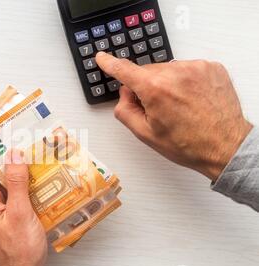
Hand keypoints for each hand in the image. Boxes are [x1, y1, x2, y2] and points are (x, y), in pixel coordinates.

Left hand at [0, 150, 46, 265]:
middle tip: (35, 155)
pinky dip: (28, 194)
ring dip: (25, 181)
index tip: (18, 143)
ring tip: (42, 170)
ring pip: (10, 189)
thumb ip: (16, 183)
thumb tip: (13, 157)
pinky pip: (16, 201)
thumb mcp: (19, 213)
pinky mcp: (7, 221)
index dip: (4, 156)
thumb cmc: (18, 254)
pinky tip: (42, 190)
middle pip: (0, 178)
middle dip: (18, 167)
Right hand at [96, 52, 252, 180]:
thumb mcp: (145, 134)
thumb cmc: (189, 144)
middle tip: (158, 110)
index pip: (124, 70)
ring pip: (167, 70)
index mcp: (155, 89)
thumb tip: (124, 94)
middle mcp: (175, 73)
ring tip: (179, 107)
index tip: (102, 58)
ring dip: (166, 83)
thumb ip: (125, 110)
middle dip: (146, 87)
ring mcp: (195, 68)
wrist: (225, 146)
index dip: (109, 63)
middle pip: (147, 72)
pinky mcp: (210, 67)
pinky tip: (190, 99)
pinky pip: (186, 69)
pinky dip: (184, 81)